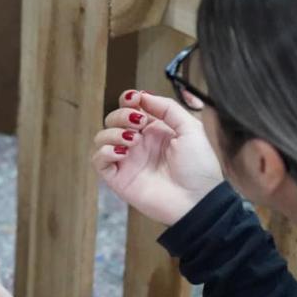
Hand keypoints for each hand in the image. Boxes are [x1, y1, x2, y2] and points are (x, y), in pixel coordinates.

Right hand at [91, 90, 222, 225]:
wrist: (197, 200)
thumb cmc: (199, 167)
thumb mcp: (190, 128)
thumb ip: (168, 108)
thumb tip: (142, 96)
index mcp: (154, 130)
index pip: (130, 108)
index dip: (128, 100)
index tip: (135, 100)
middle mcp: (138, 143)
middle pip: (112, 119)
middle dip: (121, 115)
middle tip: (139, 123)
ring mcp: (127, 160)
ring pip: (102, 137)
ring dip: (113, 132)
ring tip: (133, 140)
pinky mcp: (118, 178)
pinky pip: (98, 160)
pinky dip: (105, 151)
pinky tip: (123, 152)